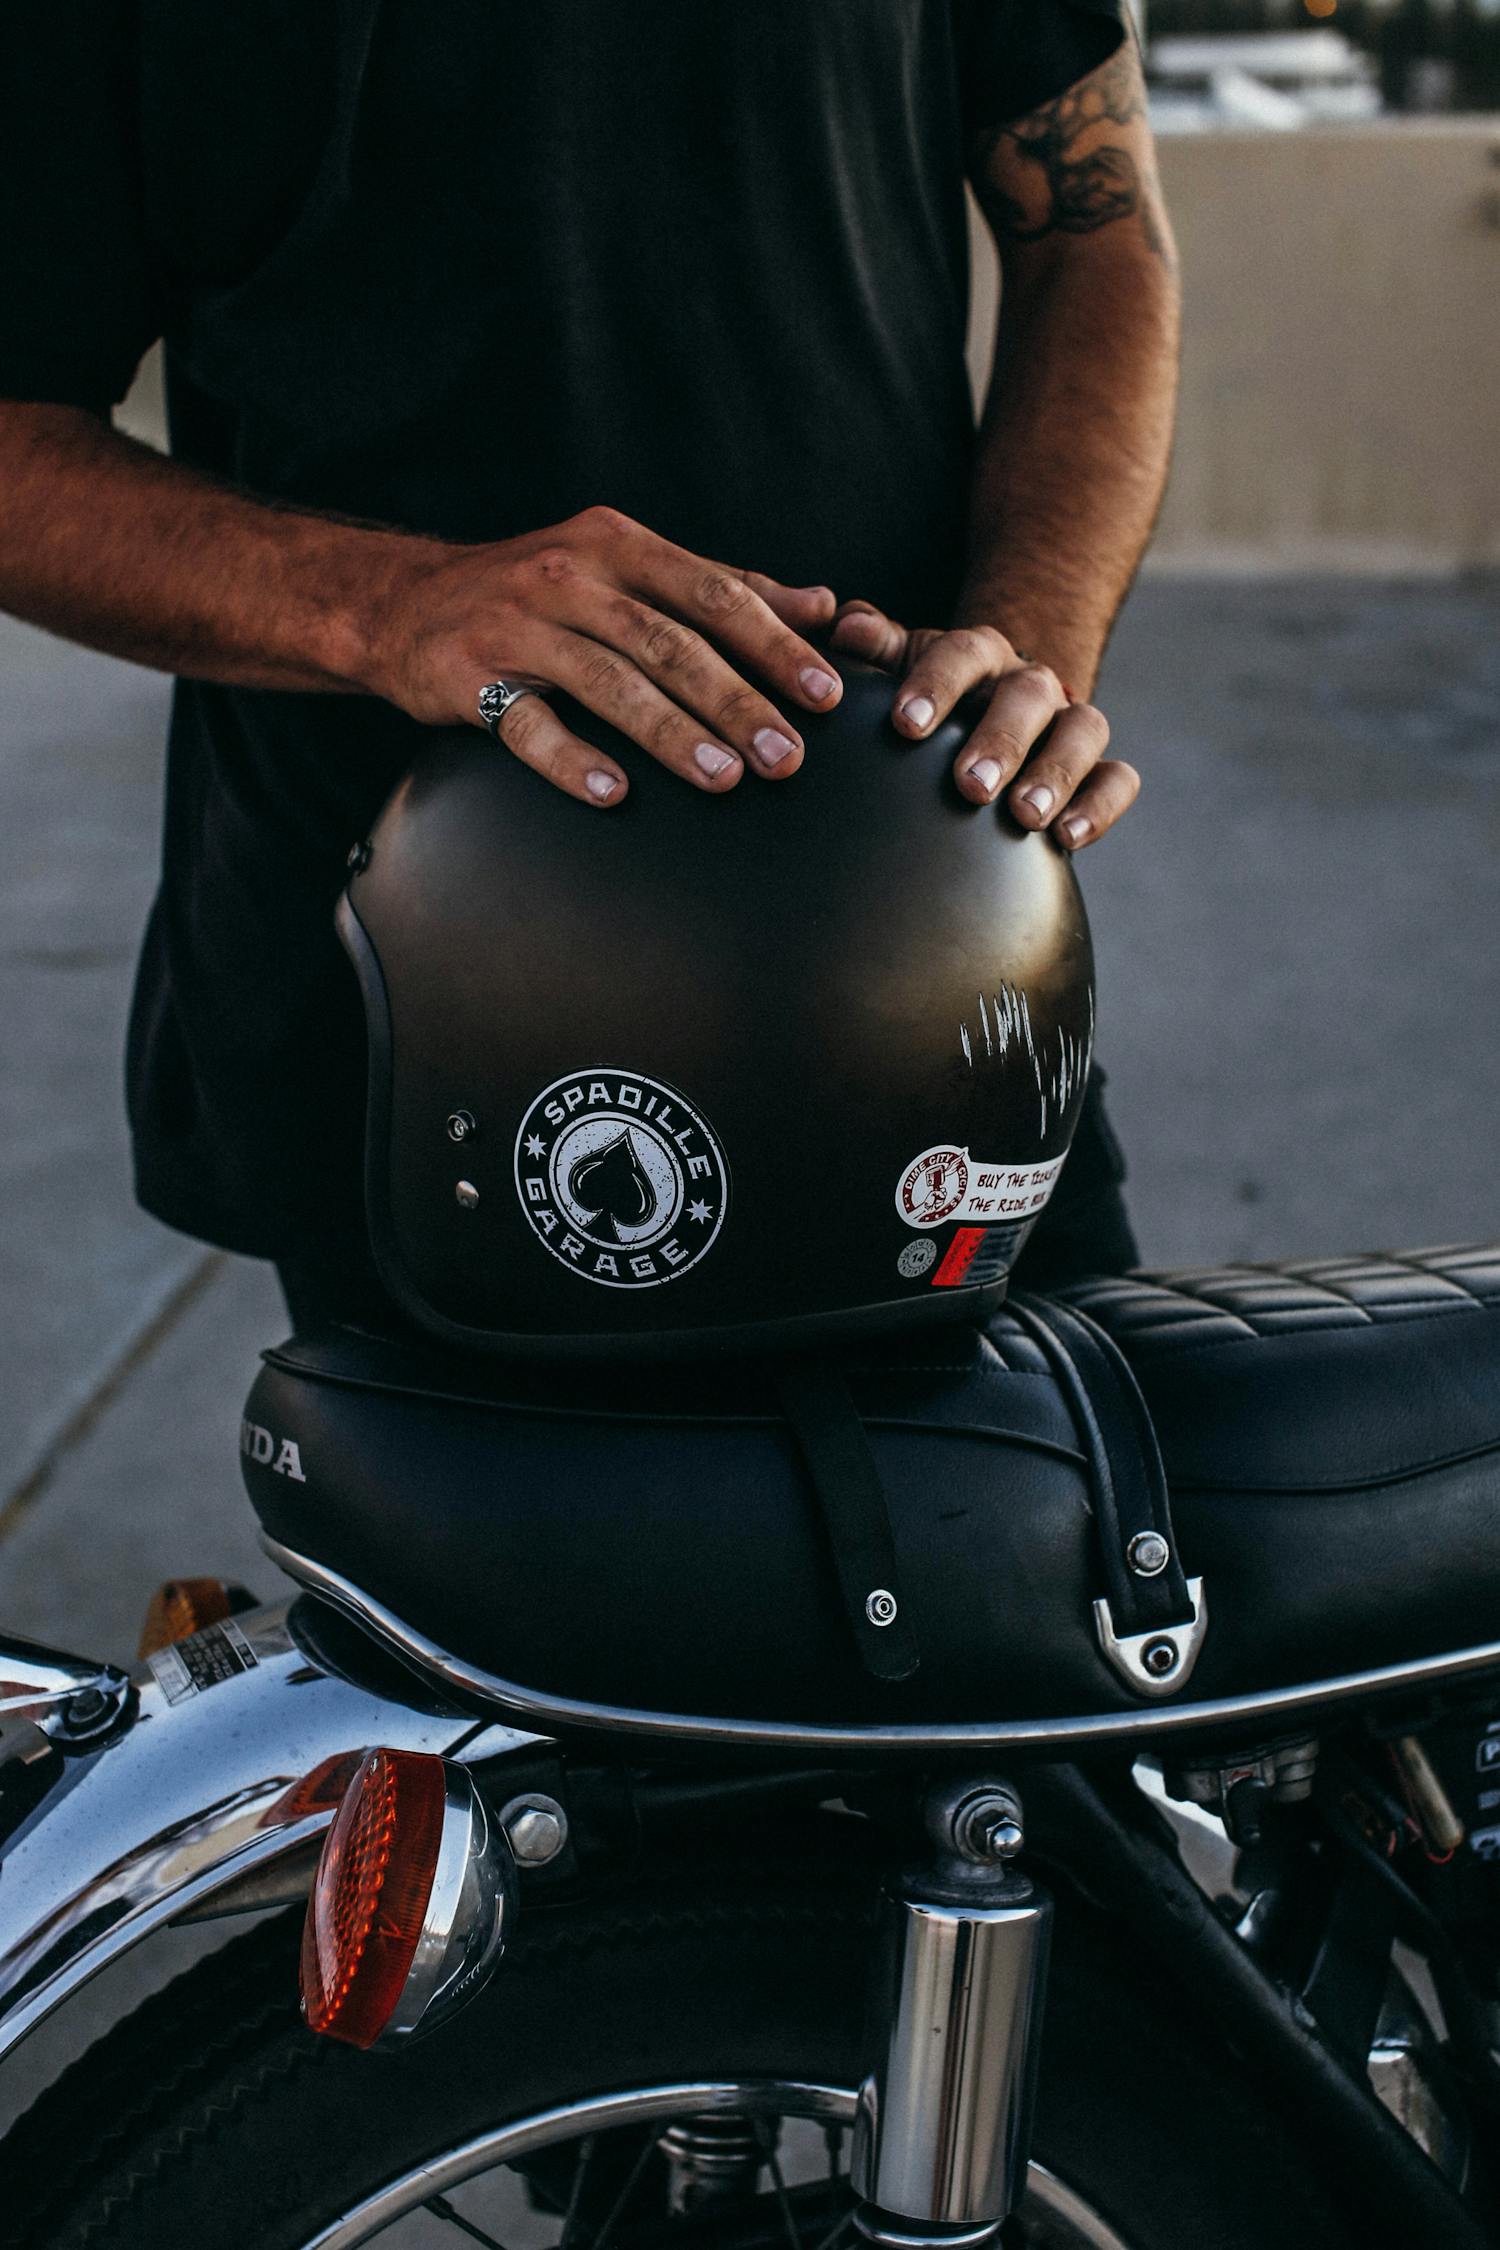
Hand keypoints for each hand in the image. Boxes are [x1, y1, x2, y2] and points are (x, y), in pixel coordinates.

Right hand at [366, 505, 841, 806]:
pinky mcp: (469, 676)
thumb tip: (821, 605)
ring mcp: (517, 625)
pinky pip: (527, 723)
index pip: (713, 594)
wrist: (402, 602)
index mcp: (618, 546)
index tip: (826, 693)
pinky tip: (615, 794)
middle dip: (736, 701)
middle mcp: (570, 577)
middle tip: (787, 755)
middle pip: (670, 642)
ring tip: (724, 779)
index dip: (775, 645)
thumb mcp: (625, 569)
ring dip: (672, 733)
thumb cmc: (535, 593)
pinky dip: (573, 760)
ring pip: (609, 681)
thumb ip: (720, 588)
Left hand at [830, 604, 1138, 848]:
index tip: (906, 724)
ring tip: (1025, 817)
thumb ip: (873, 651)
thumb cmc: (926, 709)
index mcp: (979, 656)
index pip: (964, 653)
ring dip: (1056, 773)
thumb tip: (847, 624)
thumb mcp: (897, 676)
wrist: (975, 734)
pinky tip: (1067, 838)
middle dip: (1002, 740)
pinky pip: (1117, 779)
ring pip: (1083, 730)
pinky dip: (1100, 805)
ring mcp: (1070, 724)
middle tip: (970, 785)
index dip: (937, 683)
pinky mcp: (1097, 769)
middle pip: (1030, 695)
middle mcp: (1031, 683)